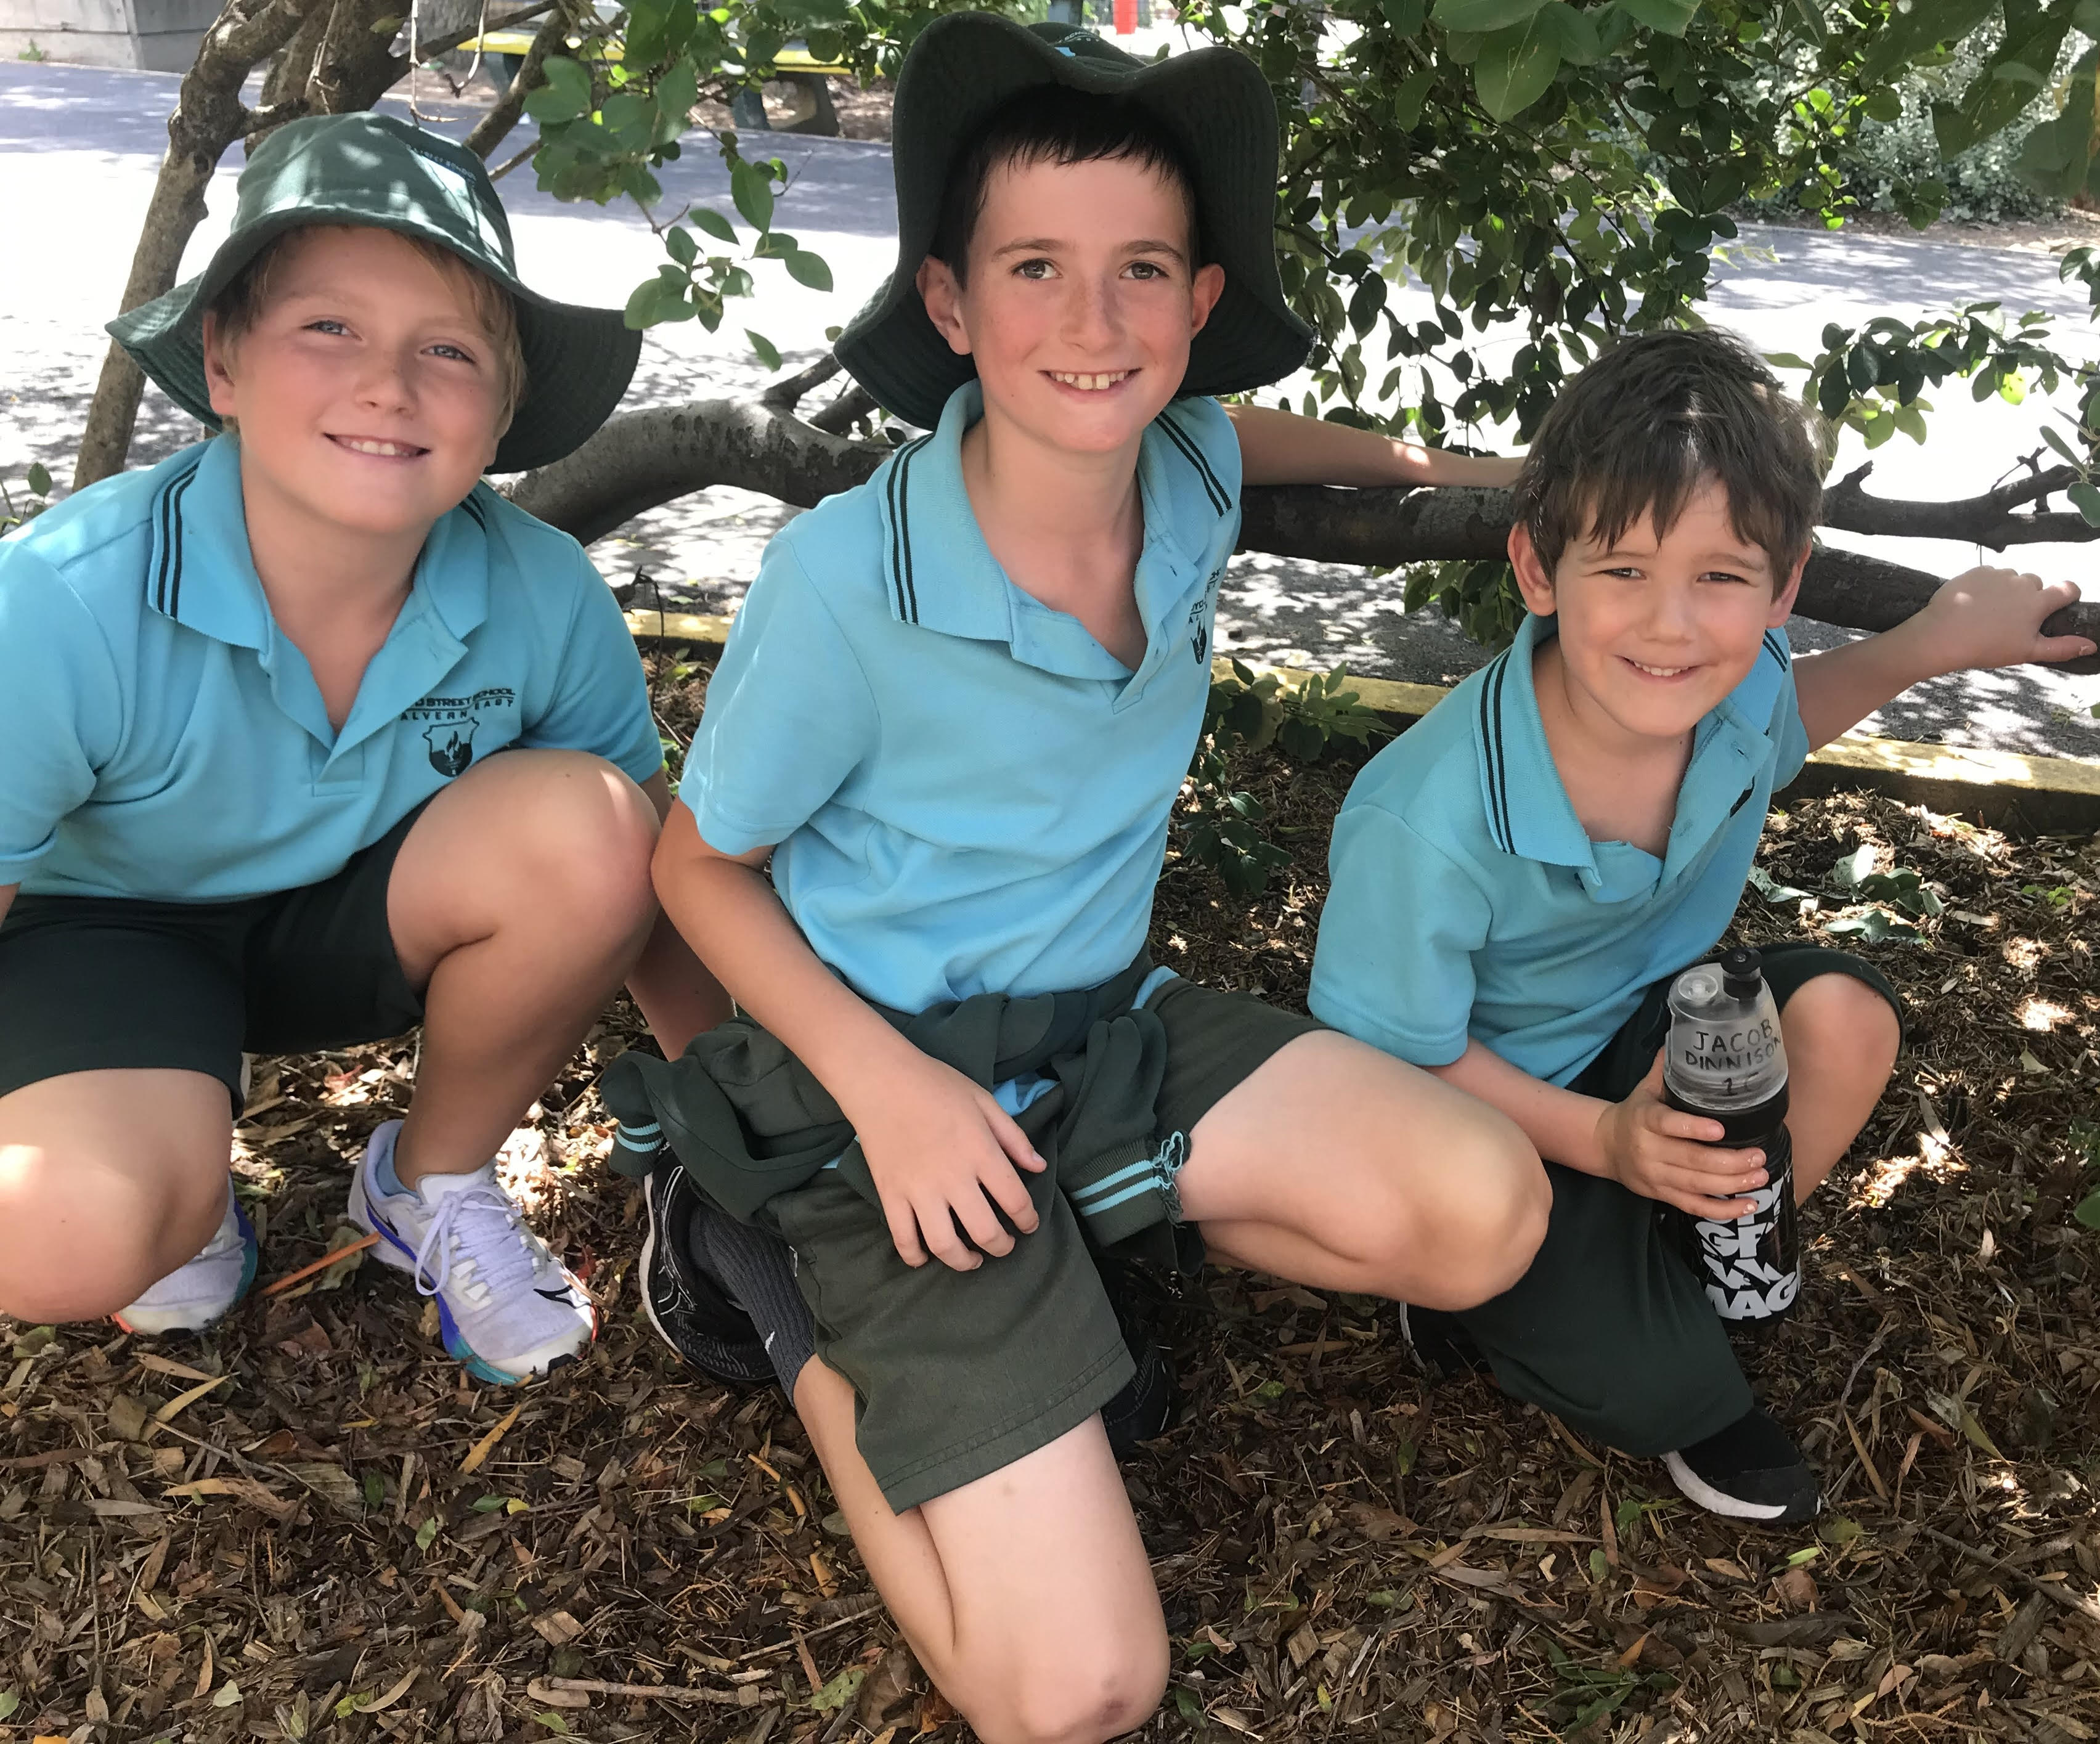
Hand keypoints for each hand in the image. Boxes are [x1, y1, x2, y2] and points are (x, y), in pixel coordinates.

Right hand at [849, 1052, 1047, 1270]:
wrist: (880, 1079)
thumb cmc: (936, 1085)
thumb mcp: (984, 1101)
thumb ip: (1014, 1137)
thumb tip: (1039, 1167)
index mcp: (980, 1152)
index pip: (1015, 1200)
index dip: (1028, 1219)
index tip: (1029, 1224)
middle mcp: (952, 1177)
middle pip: (985, 1231)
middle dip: (1002, 1246)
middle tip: (1004, 1245)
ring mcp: (918, 1190)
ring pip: (945, 1245)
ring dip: (964, 1261)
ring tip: (973, 1259)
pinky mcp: (890, 1195)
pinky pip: (903, 1239)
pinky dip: (915, 1257)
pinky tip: (926, 1258)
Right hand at [1594, 1053, 1766, 1220]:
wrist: (1605, 1145)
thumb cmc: (1635, 1113)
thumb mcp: (1645, 1089)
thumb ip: (1666, 1070)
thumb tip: (1684, 1038)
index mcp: (1644, 1120)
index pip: (1668, 1125)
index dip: (1694, 1129)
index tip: (1722, 1130)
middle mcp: (1649, 1151)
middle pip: (1691, 1161)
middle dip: (1729, 1162)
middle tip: (1759, 1155)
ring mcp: (1656, 1177)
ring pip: (1696, 1186)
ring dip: (1732, 1184)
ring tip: (1760, 1176)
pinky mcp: (1662, 1195)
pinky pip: (1694, 1208)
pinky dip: (1722, 1211)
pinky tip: (1748, 1206)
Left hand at [1907, 566, 2093, 674]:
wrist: (1943, 635)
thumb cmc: (1987, 647)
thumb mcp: (2027, 651)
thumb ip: (2062, 647)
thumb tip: (2091, 645)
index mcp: (2038, 601)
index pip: (2068, 588)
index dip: (2067, 595)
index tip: (2058, 605)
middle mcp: (2022, 582)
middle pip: (2036, 583)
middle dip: (2030, 597)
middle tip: (2011, 619)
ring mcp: (1998, 574)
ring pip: (2012, 578)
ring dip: (2008, 590)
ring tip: (1990, 612)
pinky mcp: (1976, 571)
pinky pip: (1990, 575)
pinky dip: (1987, 585)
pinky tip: (1975, 603)